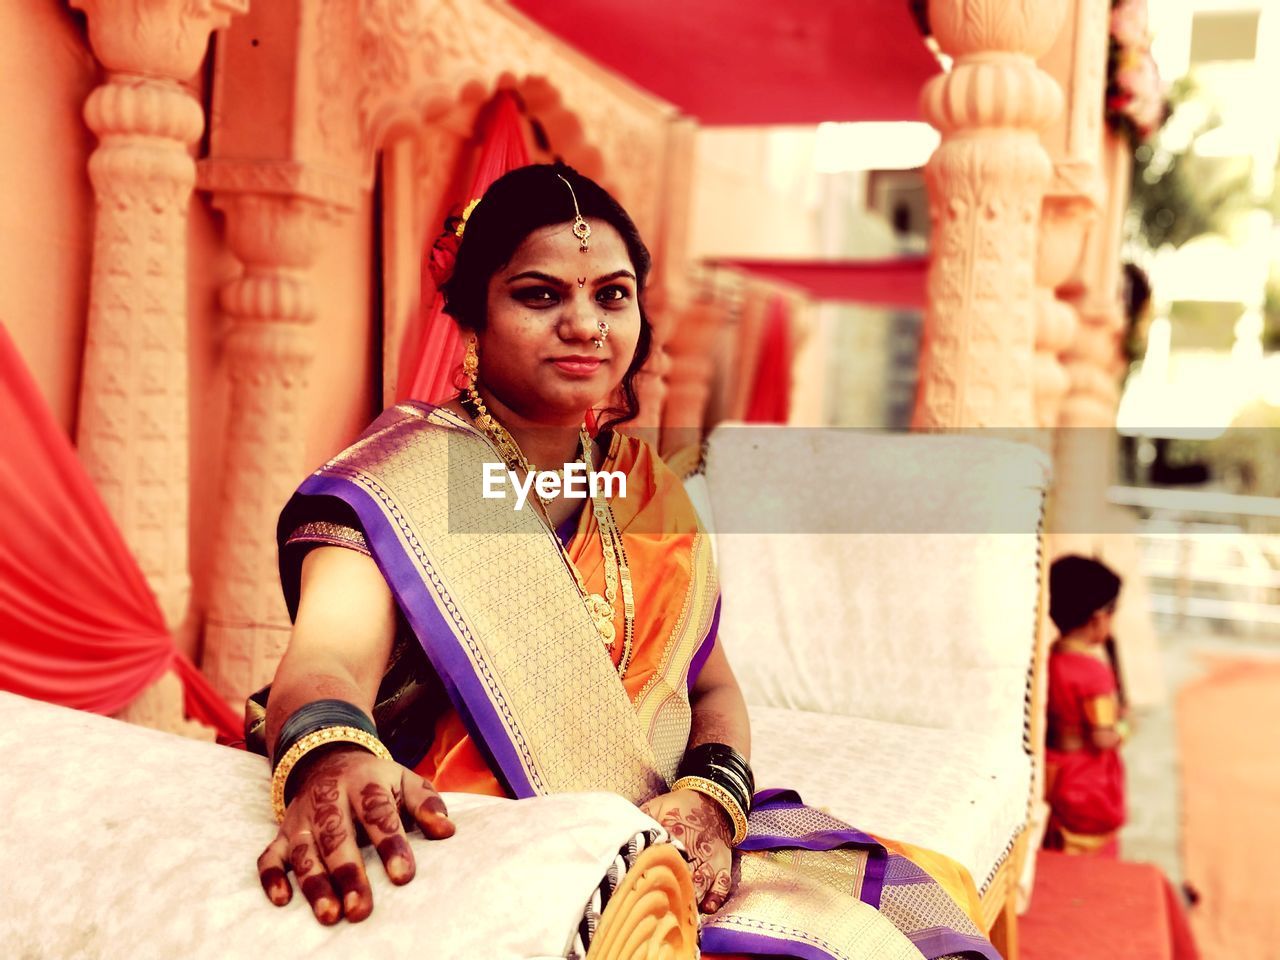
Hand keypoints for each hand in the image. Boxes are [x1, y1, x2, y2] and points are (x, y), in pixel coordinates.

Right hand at [256, 746, 454, 923]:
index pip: (378, 813)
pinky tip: (282, 900)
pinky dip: (272, 877)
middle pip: (337, 837)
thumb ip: (426, 803)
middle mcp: (328, 798)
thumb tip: (447, 830)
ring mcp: (302, 817)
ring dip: (314, 884)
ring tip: (329, 915)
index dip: (391, 844)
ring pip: (304, 852)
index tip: (403, 876)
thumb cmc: (376, 781)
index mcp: (364, 782)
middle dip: (349, 874)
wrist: (328, 758)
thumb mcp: (404, 780)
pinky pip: (270, 856)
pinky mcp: (283, 834)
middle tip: (360, 910)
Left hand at [641, 788, 733, 913]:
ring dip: (690, 898)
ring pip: (701, 885)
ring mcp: (710, 860)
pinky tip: (706, 907)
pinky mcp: (722, 865)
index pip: (661, 859)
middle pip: (681, 876)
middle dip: (670, 892)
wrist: (712, 799)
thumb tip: (621, 834)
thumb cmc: (680, 806)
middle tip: (657, 906)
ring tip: (677, 912)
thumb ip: (642, 821)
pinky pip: (722, 886)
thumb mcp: (656, 806)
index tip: (642, 887)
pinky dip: (715, 898)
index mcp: (674, 836)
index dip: (652, 874)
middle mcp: (693, 851)